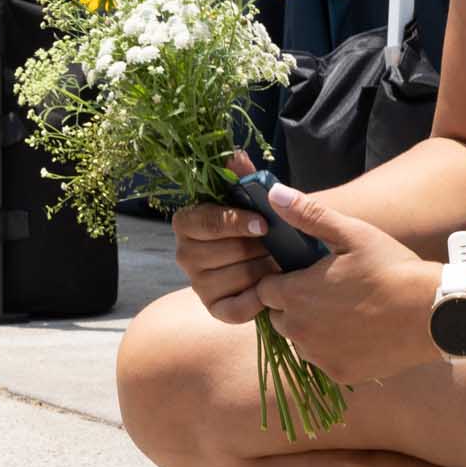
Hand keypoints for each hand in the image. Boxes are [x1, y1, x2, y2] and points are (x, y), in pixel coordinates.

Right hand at [172, 160, 273, 325]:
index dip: (234, 223)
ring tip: (280, 262)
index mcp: (187, 222)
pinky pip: (235, 310)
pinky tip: (272, 288)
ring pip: (232, 279)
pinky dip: (257, 301)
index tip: (264, 223)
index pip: (204, 222)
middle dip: (255, 248)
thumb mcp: (250, 196)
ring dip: (262, 270)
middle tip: (279, 244)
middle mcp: (185, 254)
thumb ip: (241, 176)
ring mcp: (198, 284)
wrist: (271, 249)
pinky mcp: (215, 308)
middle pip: (221, 252)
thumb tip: (235, 156)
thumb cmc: (256, 219)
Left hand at [249, 182, 436, 386]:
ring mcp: (318, 355)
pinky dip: (333, 348)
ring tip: (345, 311)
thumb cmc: (391, 268)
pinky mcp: (339, 373)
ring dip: (312, 328)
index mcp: (296, 294)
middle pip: (279, 317)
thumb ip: (308, 215)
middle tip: (327, 291)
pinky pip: (323, 359)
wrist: (432, 314)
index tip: (304, 274)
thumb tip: (274, 193)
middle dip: (294, 304)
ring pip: (300, 341)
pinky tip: (358, 332)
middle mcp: (299, 330)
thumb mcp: (352, 234)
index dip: (281, 280)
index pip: (264, 289)